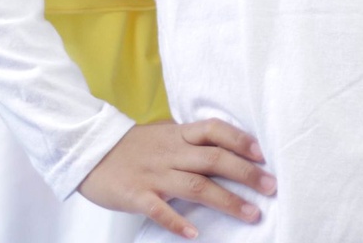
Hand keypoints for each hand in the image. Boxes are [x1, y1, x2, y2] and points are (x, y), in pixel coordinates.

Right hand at [76, 117, 276, 238]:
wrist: (91, 152)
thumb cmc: (133, 146)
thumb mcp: (164, 135)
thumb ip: (190, 140)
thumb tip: (223, 144)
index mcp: (178, 135)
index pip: (214, 130)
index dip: (239, 139)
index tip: (262, 154)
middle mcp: (171, 152)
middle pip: (213, 159)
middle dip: (245, 173)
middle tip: (271, 186)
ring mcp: (154, 175)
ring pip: (195, 186)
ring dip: (226, 200)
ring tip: (251, 214)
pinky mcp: (136, 195)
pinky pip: (159, 210)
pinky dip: (177, 222)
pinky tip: (195, 234)